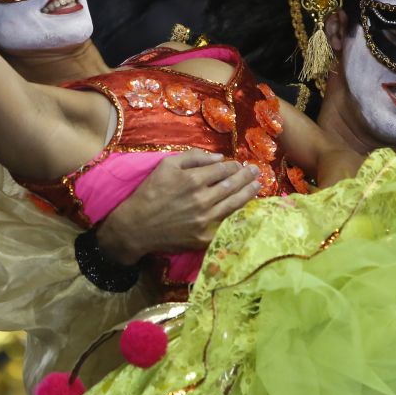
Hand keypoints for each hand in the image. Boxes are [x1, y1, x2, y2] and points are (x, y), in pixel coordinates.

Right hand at [97, 149, 260, 264]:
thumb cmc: (150, 192)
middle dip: (246, 177)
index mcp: (193, 179)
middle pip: (232, 185)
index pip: (222, 170)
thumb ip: (193, 158)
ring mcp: (205, 219)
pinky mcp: (204, 236)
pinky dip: (238, 214)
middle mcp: (202, 199)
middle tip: (256, 171)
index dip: (233, 166)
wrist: (137, 226)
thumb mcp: (166, 165)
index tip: (239, 164)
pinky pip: (226, 224)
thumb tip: (218, 158)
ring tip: (258, 186)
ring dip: (248, 193)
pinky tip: (246, 208)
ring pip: (234, 204)